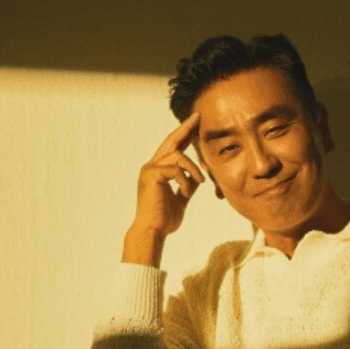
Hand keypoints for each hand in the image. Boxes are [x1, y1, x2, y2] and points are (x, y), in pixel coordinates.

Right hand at [123, 112, 204, 262]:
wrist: (153, 231)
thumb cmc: (164, 218)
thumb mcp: (181, 198)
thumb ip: (188, 185)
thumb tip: (198, 177)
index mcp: (158, 170)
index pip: (173, 147)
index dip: (184, 134)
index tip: (195, 123)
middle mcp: (152, 166)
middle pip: (171, 141)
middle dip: (185, 128)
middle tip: (198, 117)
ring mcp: (149, 169)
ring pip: (178, 156)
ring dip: (193, 169)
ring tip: (200, 182)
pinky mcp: (151, 175)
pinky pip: (175, 169)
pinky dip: (185, 180)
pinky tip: (186, 192)